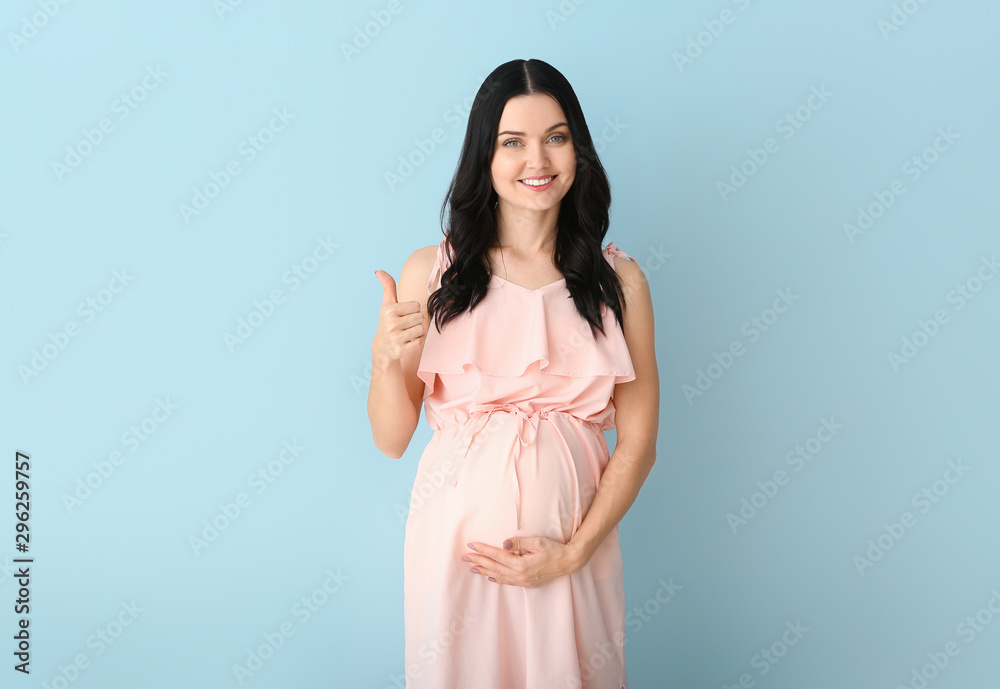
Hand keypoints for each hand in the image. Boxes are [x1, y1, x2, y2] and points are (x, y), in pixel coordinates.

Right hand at [372, 270, 424, 369]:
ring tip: (406, 334)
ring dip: (417, 332)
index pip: (417, 306)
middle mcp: (391, 324)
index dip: (412, 311)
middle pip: (420, 318)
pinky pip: (420, 342)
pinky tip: (407, 342)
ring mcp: (396, 338)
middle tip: (404, 326)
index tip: (403, 316)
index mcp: (389, 310)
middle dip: (415, 322)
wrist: (382, 348)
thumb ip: (388, 287)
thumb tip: (379, 271)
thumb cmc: (388, 322)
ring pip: (421, 329)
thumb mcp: (387, 304)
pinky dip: (417, 342)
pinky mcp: (401, 350)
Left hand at [462, 536, 583, 587]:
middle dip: (478, 561)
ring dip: (484, 571)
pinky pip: (508, 582)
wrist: (569, 562)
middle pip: (494, 567)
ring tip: (472, 568)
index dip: (483, 550)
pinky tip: (491, 577)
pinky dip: (497, 579)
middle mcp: (520, 575)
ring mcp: (523, 581)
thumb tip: (503, 544)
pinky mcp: (527, 583)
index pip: (497, 556)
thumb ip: (519, 543)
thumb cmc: (554, 549)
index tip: (471, 545)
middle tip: (464, 557)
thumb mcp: (537, 542)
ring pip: (499, 576)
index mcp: (521, 564)